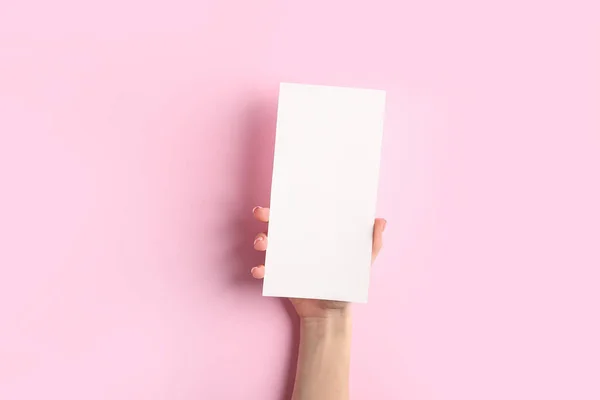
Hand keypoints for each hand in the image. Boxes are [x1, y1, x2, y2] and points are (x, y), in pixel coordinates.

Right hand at [250, 206, 385, 318]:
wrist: (332, 313)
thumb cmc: (347, 284)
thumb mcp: (363, 264)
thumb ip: (372, 244)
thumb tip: (381, 221)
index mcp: (313, 235)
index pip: (300, 214)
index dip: (290, 203)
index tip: (283, 195)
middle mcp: (296, 243)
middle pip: (278, 224)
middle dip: (267, 216)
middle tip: (262, 213)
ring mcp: (285, 259)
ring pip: (267, 244)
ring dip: (261, 239)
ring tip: (262, 243)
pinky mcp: (278, 277)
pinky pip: (265, 270)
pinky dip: (260, 268)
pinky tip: (260, 270)